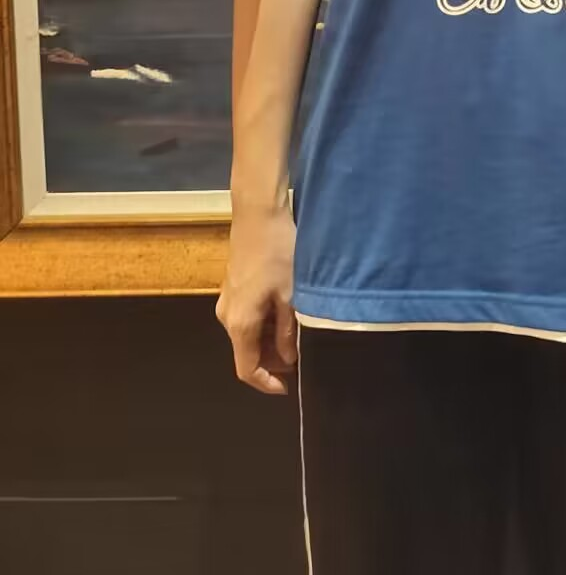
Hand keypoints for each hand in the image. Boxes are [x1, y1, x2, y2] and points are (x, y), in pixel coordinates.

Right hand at [217, 204, 297, 395]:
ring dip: (271, 340)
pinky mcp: (232, 287)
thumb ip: (288, 332)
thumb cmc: (278, 254)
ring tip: (299, 333)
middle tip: (303, 356)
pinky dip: (265, 323)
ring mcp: (227, 301)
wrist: (258, 214)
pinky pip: (247, 317)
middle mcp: (226, 317)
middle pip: (247, 352)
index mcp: (239, 324)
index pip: (246, 370)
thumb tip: (289, 359)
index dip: (266, 383)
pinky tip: (287, 311)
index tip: (289, 387)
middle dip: (273, 360)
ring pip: (248, 334)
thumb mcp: (291, 295)